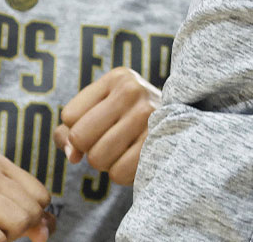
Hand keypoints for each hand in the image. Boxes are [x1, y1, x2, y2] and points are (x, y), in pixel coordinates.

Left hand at [53, 66, 159, 185]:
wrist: (182, 123)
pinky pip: (119, 173)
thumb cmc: (130, 119)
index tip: (99, 127)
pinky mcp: (159, 143)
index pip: (70, 115)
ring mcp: (150, 116)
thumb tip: (73, 156)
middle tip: (110, 143)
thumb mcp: (101, 111)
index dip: (77, 129)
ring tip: (124, 150)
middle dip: (89, 148)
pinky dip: (121, 174)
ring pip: (98, 158)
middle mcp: (134, 91)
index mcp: (118, 78)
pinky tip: (135, 160)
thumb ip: (71, 132)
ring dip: (106, 163)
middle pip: (81, 137)